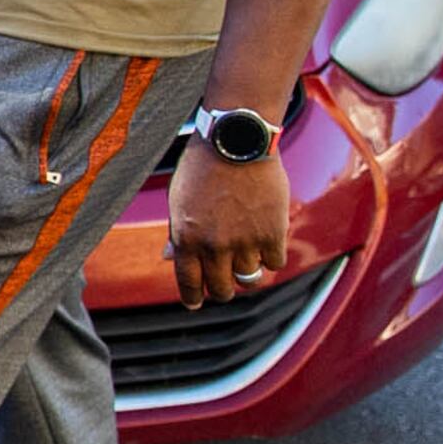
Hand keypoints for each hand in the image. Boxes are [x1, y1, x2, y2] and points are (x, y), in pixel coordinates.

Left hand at [165, 144, 290, 308]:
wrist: (235, 140)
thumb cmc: (203, 165)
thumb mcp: (178, 198)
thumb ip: (177, 231)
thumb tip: (168, 256)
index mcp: (186, 238)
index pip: (189, 283)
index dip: (193, 297)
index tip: (197, 303)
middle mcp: (214, 246)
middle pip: (222, 288)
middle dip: (222, 289)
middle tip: (226, 284)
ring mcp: (245, 241)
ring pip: (249, 279)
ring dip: (248, 273)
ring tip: (248, 262)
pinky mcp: (273, 232)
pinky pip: (274, 263)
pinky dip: (271, 257)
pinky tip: (267, 245)